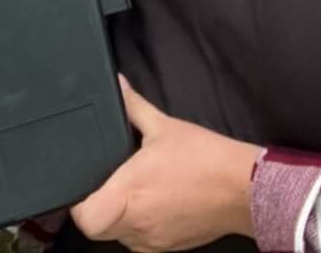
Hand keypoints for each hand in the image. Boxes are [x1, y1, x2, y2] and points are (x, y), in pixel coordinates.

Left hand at [71, 78, 260, 251]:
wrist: (243, 188)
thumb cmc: (204, 158)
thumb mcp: (162, 125)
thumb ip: (132, 105)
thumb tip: (117, 84)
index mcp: (130, 193)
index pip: (87, 219)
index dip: (77, 204)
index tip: (82, 184)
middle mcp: (139, 223)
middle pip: (98, 229)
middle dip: (95, 208)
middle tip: (102, 183)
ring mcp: (155, 240)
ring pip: (120, 237)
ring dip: (116, 218)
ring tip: (126, 191)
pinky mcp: (171, 247)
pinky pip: (141, 242)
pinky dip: (137, 227)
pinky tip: (147, 203)